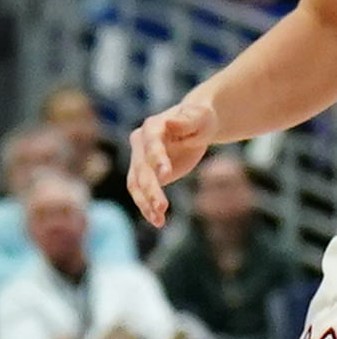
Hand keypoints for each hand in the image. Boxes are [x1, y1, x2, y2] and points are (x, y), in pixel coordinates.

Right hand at [128, 96, 216, 227]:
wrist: (196, 125)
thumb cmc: (201, 119)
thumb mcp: (201, 117)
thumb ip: (187, 119)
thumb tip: (170, 123)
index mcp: (153, 127)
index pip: (151, 144)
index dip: (157, 159)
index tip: (166, 175)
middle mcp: (140, 143)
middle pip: (141, 168)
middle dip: (151, 188)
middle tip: (162, 207)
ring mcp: (140, 160)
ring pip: (136, 184)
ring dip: (145, 202)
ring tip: (158, 219)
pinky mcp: (146, 174)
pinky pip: (142, 193)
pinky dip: (148, 207)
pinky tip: (158, 221)